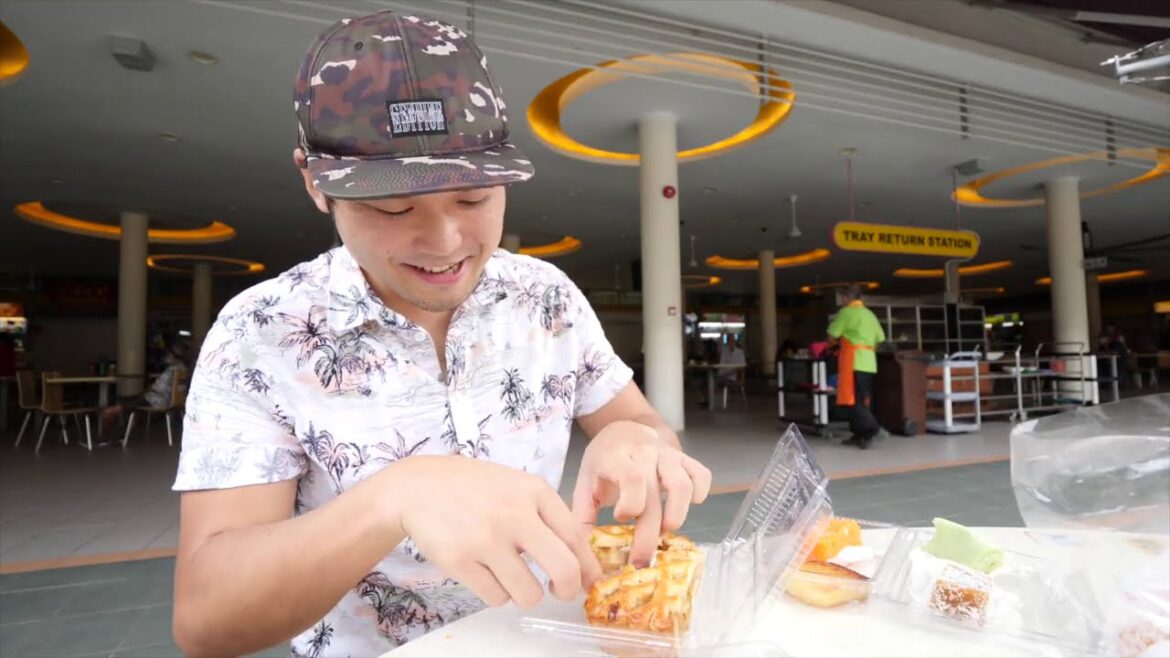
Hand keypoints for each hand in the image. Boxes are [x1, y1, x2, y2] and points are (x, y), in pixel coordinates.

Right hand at [388, 456, 602, 608]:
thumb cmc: (473, 489)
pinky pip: (496, 598)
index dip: (589, 567)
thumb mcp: (517, 486)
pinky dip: (497, 594)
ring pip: (528, 593)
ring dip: (525, 593)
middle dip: (568, 590)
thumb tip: (581, 562)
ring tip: (511, 576)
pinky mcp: (460, 562)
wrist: (417, 487)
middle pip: (564, 569)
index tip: (589, 581)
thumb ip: (548, 516)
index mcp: (534, 492)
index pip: (577, 536)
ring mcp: (486, 539)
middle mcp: (514, 514)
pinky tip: (486, 573)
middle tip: (561, 592)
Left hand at [571, 421, 711, 566]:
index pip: (632, 478)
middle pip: (655, 494)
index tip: (621, 519)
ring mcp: (668, 454)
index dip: (630, 505)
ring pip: (683, 484)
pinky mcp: (685, 458)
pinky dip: (699, 493)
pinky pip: (701, 475)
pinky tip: (687, 505)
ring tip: (666, 529)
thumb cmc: (604, 461)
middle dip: (649, 534)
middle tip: (642, 560)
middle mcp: (645, 453)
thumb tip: (583, 551)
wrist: (624, 429)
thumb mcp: (586, 481)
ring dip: (677, 514)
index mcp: (617, 457)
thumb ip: (583, 514)